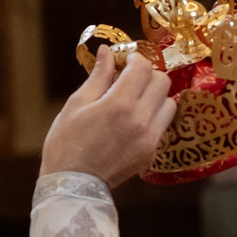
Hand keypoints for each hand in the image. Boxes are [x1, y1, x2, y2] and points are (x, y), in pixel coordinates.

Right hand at [39, 45, 176, 186]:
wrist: (73, 184)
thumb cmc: (67, 142)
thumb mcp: (77, 104)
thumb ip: (98, 76)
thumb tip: (107, 52)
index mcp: (119, 104)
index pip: (143, 68)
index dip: (135, 59)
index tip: (125, 61)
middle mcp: (140, 119)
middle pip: (162, 82)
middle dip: (147, 75)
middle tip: (131, 79)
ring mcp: (149, 138)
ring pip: (169, 103)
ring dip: (155, 96)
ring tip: (136, 100)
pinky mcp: (151, 152)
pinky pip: (164, 125)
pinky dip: (155, 116)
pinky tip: (136, 119)